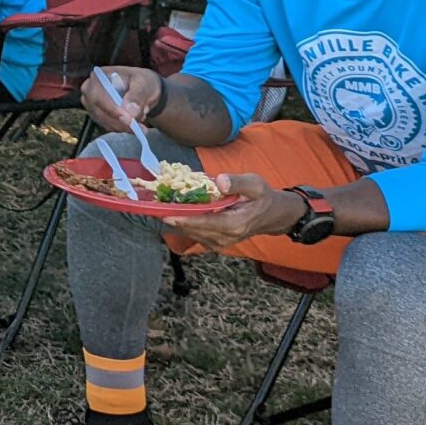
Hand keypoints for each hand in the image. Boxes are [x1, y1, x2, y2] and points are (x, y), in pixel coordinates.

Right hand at [80, 64, 161, 133]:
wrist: (142, 89)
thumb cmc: (141, 82)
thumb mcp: (144, 84)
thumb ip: (137, 96)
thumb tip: (131, 111)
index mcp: (99, 77)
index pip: (97, 95)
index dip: (111, 109)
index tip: (128, 119)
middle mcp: (90, 90)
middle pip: (98, 111)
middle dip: (119, 121)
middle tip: (138, 126)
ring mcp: (92, 104)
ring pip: (104, 121)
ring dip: (123, 126)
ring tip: (141, 121)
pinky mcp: (98, 116)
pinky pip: (108, 126)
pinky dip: (123, 128)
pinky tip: (135, 124)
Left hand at [161, 174, 302, 247]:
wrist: (272, 214)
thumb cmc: (262, 197)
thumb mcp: (255, 184)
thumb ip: (237, 182)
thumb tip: (219, 181)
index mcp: (235, 224)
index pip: (204, 223)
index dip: (183, 219)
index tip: (164, 214)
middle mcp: (225, 238)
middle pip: (193, 230)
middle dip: (173, 218)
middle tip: (153, 206)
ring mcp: (220, 243)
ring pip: (191, 234)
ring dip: (176, 221)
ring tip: (158, 207)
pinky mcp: (215, 242)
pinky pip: (195, 234)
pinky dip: (184, 224)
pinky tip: (173, 212)